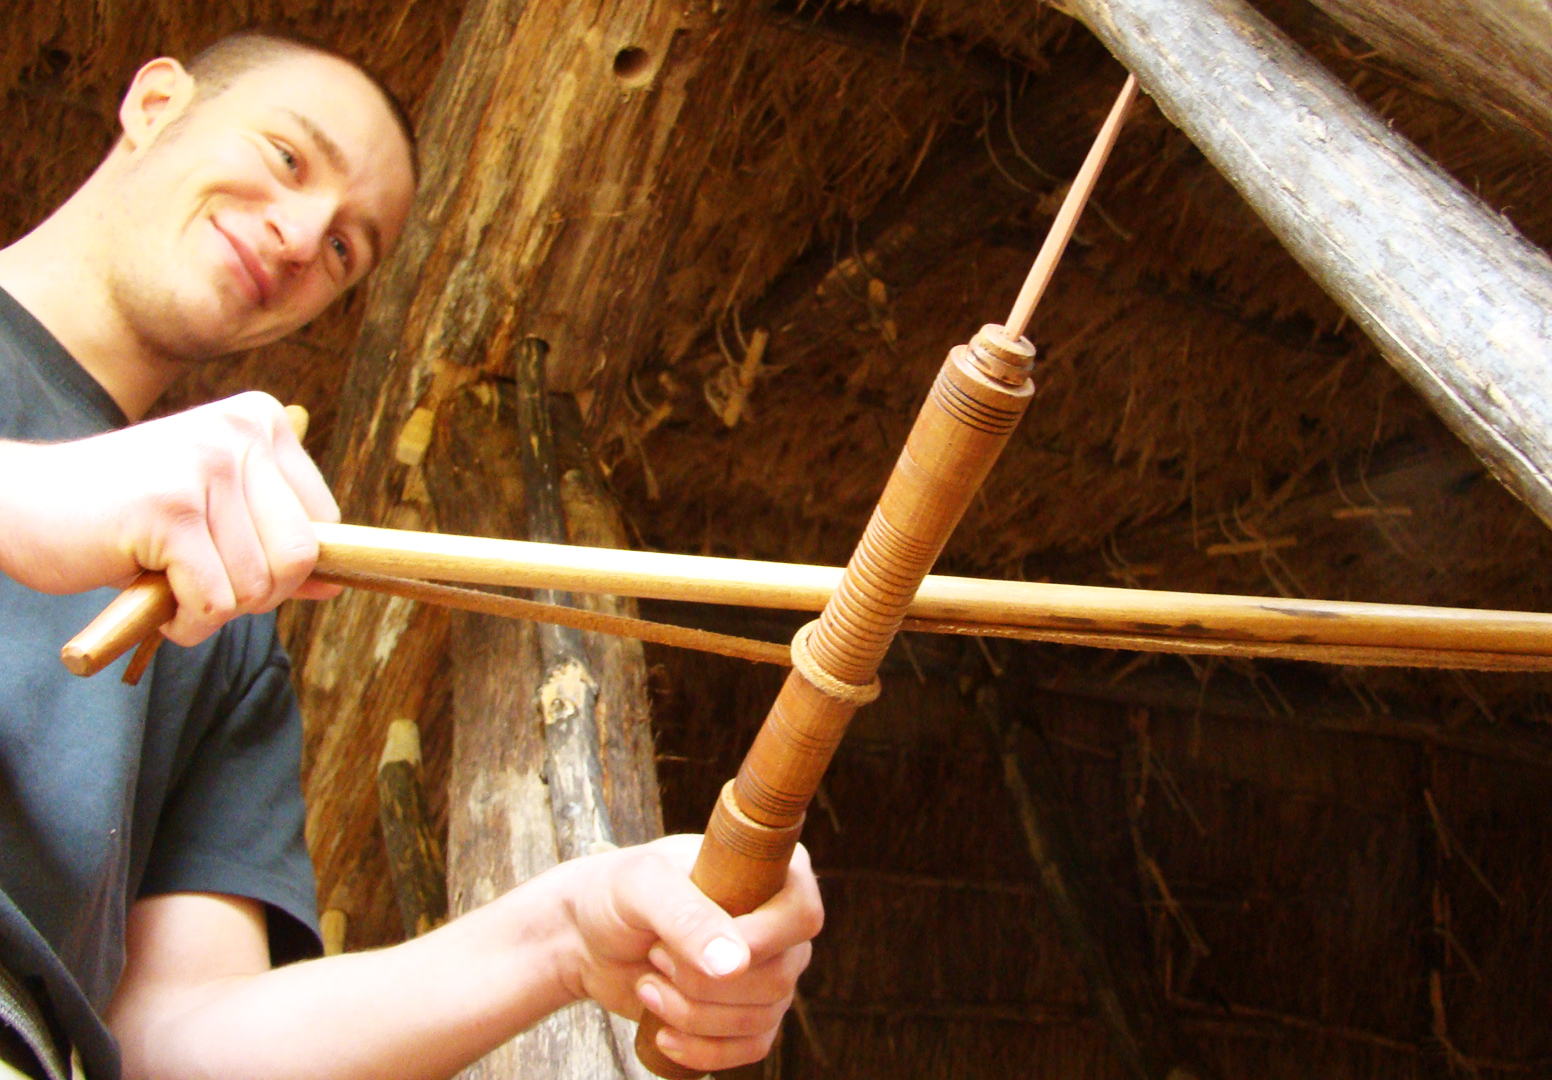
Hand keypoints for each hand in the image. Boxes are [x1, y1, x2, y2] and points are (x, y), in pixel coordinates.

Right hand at [0, 391, 339, 644]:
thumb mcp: (214, 516)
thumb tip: (339, 579)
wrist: (17, 503)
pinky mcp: (170, 510)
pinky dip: (189, 622)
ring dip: (213, 609)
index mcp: (261, 422)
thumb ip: (277, 542)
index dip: (284, 566)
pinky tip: (155, 598)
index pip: (325, 523)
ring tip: (168, 581)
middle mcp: (241, 433)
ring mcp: (205, 467)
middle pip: (301, 556)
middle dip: (255, 594)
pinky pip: (215, 600)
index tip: (228, 559)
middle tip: (199, 582)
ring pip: (258, 584)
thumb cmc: (122, 515)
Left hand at [559, 835, 822, 1073]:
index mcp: (770, 872)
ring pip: (762, 1017)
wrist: (586, 937)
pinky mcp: (747, 1012)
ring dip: (694, 1014)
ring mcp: (769, 970)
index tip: (695, 948)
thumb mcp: (642, 887)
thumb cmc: (616, 893)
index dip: (757, 942)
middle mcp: (780, 922)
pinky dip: (704, 1050)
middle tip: (656, 956)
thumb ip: (687, 916)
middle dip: (705, 981)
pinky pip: (751, 1049)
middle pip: (779, 976)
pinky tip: (662, 1033)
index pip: (801, 915)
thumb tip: (736, 964)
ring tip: (650, 985)